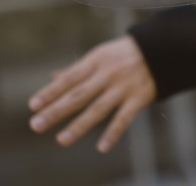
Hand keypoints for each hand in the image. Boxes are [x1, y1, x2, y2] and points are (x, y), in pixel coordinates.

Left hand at [28, 36, 156, 152]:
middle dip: (56, 110)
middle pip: (78, 95)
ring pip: (98, 108)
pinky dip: (113, 132)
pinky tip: (101, 147)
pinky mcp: (139, 98)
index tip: (33, 105)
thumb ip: (78, 69)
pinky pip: (124, 118)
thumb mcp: (101, 54)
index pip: (69, 78)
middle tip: (36, 125)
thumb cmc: (125, 53)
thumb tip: (53, 77)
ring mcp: (123, 87)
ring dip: (79, 125)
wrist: (162, 48)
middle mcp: (107, 74)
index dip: (51, 91)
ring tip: (61, 140)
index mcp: (96, 60)